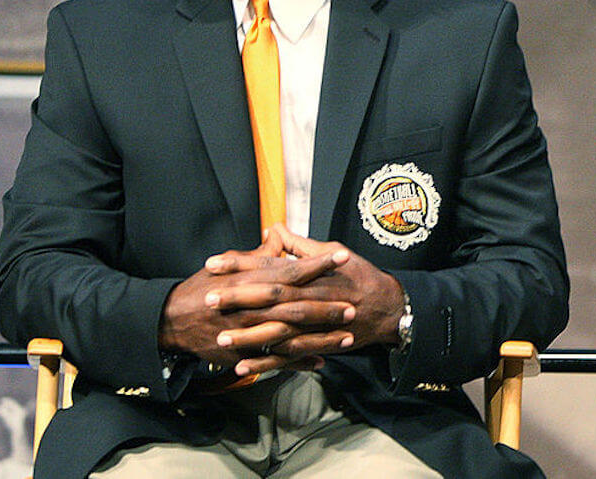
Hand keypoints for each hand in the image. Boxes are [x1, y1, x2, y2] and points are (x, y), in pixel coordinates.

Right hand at [158, 231, 351, 371]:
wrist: (171, 321)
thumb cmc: (202, 289)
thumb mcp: (228, 266)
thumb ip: (257, 254)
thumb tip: (278, 236)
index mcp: (250, 281)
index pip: (289, 270)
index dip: (316, 263)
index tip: (341, 256)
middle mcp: (252, 307)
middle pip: (294, 305)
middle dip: (325, 306)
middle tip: (352, 304)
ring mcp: (249, 333)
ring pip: (291, 335)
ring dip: (319, 336)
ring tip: (347, 335)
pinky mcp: (244, 354)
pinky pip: (275, 360)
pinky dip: (298, 361)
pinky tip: (321, 361)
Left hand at [212, 225, 405, 375]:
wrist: (388, 307)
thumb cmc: (360, 277)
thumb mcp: (334, 251)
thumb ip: (300, 244)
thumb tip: (274, 228)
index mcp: (310, 274)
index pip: (269, 266)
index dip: (240, 265)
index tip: (213, 264)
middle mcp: (310, 297)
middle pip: (268, 297)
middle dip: (237, 298)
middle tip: (207, 299)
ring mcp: (314, 324)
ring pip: (276, 331)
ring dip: (248, 336)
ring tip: (220, 338)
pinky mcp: (317, 343)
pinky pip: (289, 356)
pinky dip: (267, 363)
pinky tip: (244, 367)